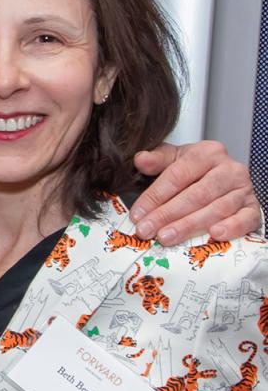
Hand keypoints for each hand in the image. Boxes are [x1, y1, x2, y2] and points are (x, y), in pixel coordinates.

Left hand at [131, 141, 258, 243]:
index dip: (155, 196)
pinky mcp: (253, 208)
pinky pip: (246, 219)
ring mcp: (244, 189)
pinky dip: (232, 227)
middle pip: (196, 194)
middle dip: (167, 215)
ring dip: (189, 226)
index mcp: (207, 153)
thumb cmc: (193, 170)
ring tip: (166, 237)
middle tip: (147, 230)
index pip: (177, 175)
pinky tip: (214, 234)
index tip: (138, 214)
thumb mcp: (174, 159)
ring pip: (217, 209)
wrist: (223, 177)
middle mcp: (229, 169)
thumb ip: (157, 159)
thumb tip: (140, 159)